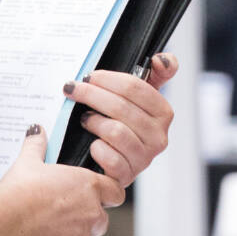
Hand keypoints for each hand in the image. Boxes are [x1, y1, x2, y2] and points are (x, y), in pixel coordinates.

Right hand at [0, 124, 125, 235]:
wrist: (5, 222)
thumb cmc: (19, 190)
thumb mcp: (28, 161)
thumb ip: (37, 144)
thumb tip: (36, 130)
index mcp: (88, 187)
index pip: (116, 192)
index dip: (108, 193)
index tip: (99, 195)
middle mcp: (91, 213)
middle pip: (101, 219)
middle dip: (88, 217)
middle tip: (63, 212)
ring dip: (71, 234)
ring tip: (46, 225)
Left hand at [70, 52, 176, 186]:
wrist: (115, 162)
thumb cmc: (125, 123)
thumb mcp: (141, 97)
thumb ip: (155, 73)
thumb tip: (161, 60)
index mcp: (163, 112)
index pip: (135, 87)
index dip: (107, 78)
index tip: (89, 75)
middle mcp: (159, 136)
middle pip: (120, 107)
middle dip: (91, 94)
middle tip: (73, 89)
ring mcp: (144, 158)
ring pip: (114, 131)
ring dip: (94, 121)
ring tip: (85, 119)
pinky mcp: (128, 175)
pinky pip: (109, 157)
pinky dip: (96, 148)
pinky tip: (93, 144)